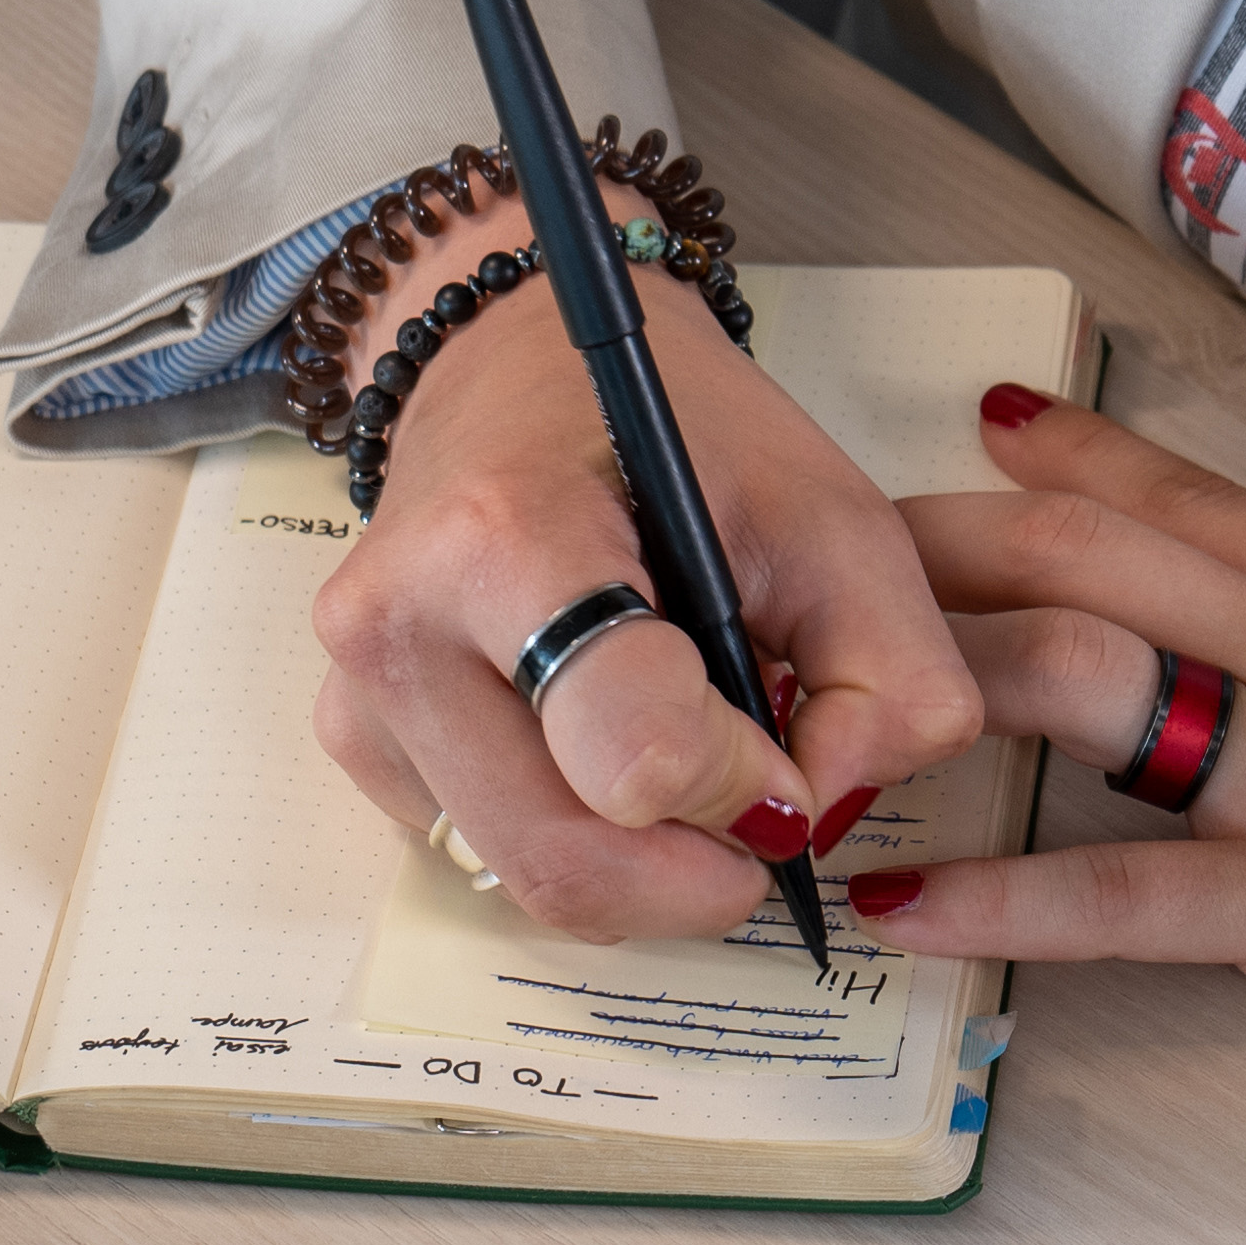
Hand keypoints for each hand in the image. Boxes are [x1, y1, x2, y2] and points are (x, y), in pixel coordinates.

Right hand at [308, 201, 978, 944]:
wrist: (518, 363)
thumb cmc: (675, 430)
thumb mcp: (834, 516)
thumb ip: (889, 677)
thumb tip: (826, 816)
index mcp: (507, 539)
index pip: (637, 757)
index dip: (742, 787)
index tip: (785, 749)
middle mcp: (400, 626)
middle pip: (567, 863)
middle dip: (697, 871)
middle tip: (759, 806)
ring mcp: (361, 693)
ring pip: (526, 881)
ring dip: (640, 860)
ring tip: (685, 749)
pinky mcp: (355, 741)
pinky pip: (486, 855)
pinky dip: (575, 834)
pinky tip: (602, 736)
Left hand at [860, 391, 1245, 1020]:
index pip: (1189, 500)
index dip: (1079, 458)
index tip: (989, 419)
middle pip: (1080, 571)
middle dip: (940, 553)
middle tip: (817, 543)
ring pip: (1071, 698)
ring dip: (929, 695)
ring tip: (806, 703)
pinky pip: (1122, 903)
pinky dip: (999, 908)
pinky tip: (889, 910)